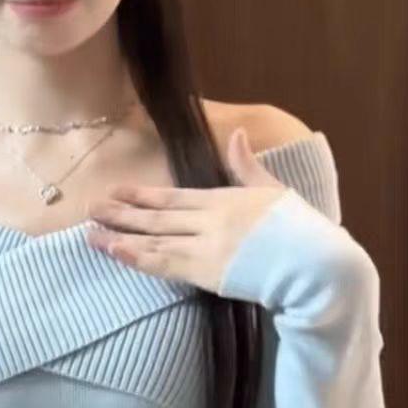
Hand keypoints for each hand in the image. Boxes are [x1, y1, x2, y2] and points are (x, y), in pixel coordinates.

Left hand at [84, 127, 290, 295]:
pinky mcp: (208, 273)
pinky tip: (115, 252)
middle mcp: (209, 220)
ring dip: (119, 237)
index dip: (142, 194)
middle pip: (156, 217)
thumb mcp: (275, 189)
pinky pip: (164, 265)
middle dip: (121, 213)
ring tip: (90, 235)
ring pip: (153, 240)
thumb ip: (248, 165)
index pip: (173, 196)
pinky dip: (137, 258)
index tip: (117, 191)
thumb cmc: (301, 229)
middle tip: (90, 209)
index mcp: (224, 199)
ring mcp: (206, 246)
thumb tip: (238, 134)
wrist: (316, 264)